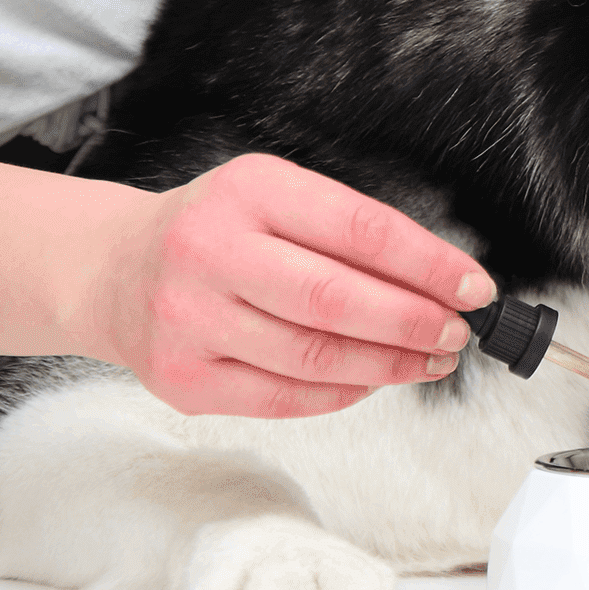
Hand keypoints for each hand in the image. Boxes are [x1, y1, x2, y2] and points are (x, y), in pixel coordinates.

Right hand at [92, 154, 494, 418]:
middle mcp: (210, 250)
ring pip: (314, 357)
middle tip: (456, 332)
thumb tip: (441, 282)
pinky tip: (373, 379)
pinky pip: (284, 398)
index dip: (429, 264)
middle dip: (414, 322)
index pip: (361, 229)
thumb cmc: (217, 230)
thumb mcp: (278, 199)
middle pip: (337, 299)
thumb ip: (351, 235)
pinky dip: (343, 393)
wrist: (114, 269)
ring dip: (389, 364)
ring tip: (429, 359)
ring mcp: (190, 319)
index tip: (474, 287)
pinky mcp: (182, 378)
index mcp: (249, 191)